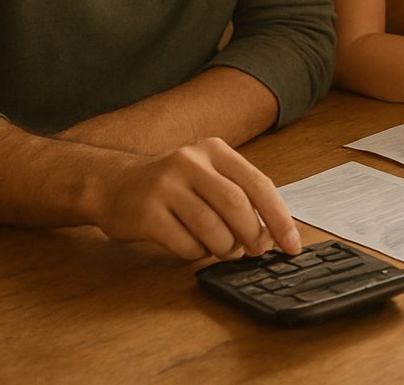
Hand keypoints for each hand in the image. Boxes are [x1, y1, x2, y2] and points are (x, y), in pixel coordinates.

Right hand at [89, 137, 299, 260]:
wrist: (111, 184)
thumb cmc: (170, 186)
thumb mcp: (206, 175)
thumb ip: (237, 194)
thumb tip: (273, 233)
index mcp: (214, 150)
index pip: (259, 184)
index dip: (279, 218)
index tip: (292, 245)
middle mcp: (190, 162)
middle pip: (237, 205)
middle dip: (252, 235)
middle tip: (255, 251)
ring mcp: (166, 186)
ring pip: (212, 227)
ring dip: (225, 248)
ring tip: (224, 250)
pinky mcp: (147, 213)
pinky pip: (185, 244)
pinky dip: (197, 253)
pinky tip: (194, 248)